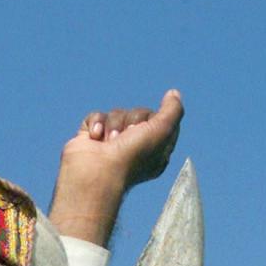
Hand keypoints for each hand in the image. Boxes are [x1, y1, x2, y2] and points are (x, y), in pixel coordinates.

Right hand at [48, 89, 183, 246]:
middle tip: (127, 137)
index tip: (150, 132)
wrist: (96, 172)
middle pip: (138, 114)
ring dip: (114, 125)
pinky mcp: (91, 138)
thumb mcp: (163, 130)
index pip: (160, 121)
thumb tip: (173, 93)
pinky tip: (95, 138)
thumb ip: (173, 110)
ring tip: (109, 143)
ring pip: (117, 113)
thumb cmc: (132, 156)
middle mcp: (134, 147)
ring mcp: (111, 143)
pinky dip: (96, 124)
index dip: (155, 121)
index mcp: (154, 151)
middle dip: (132, 121)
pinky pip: (96, 116)